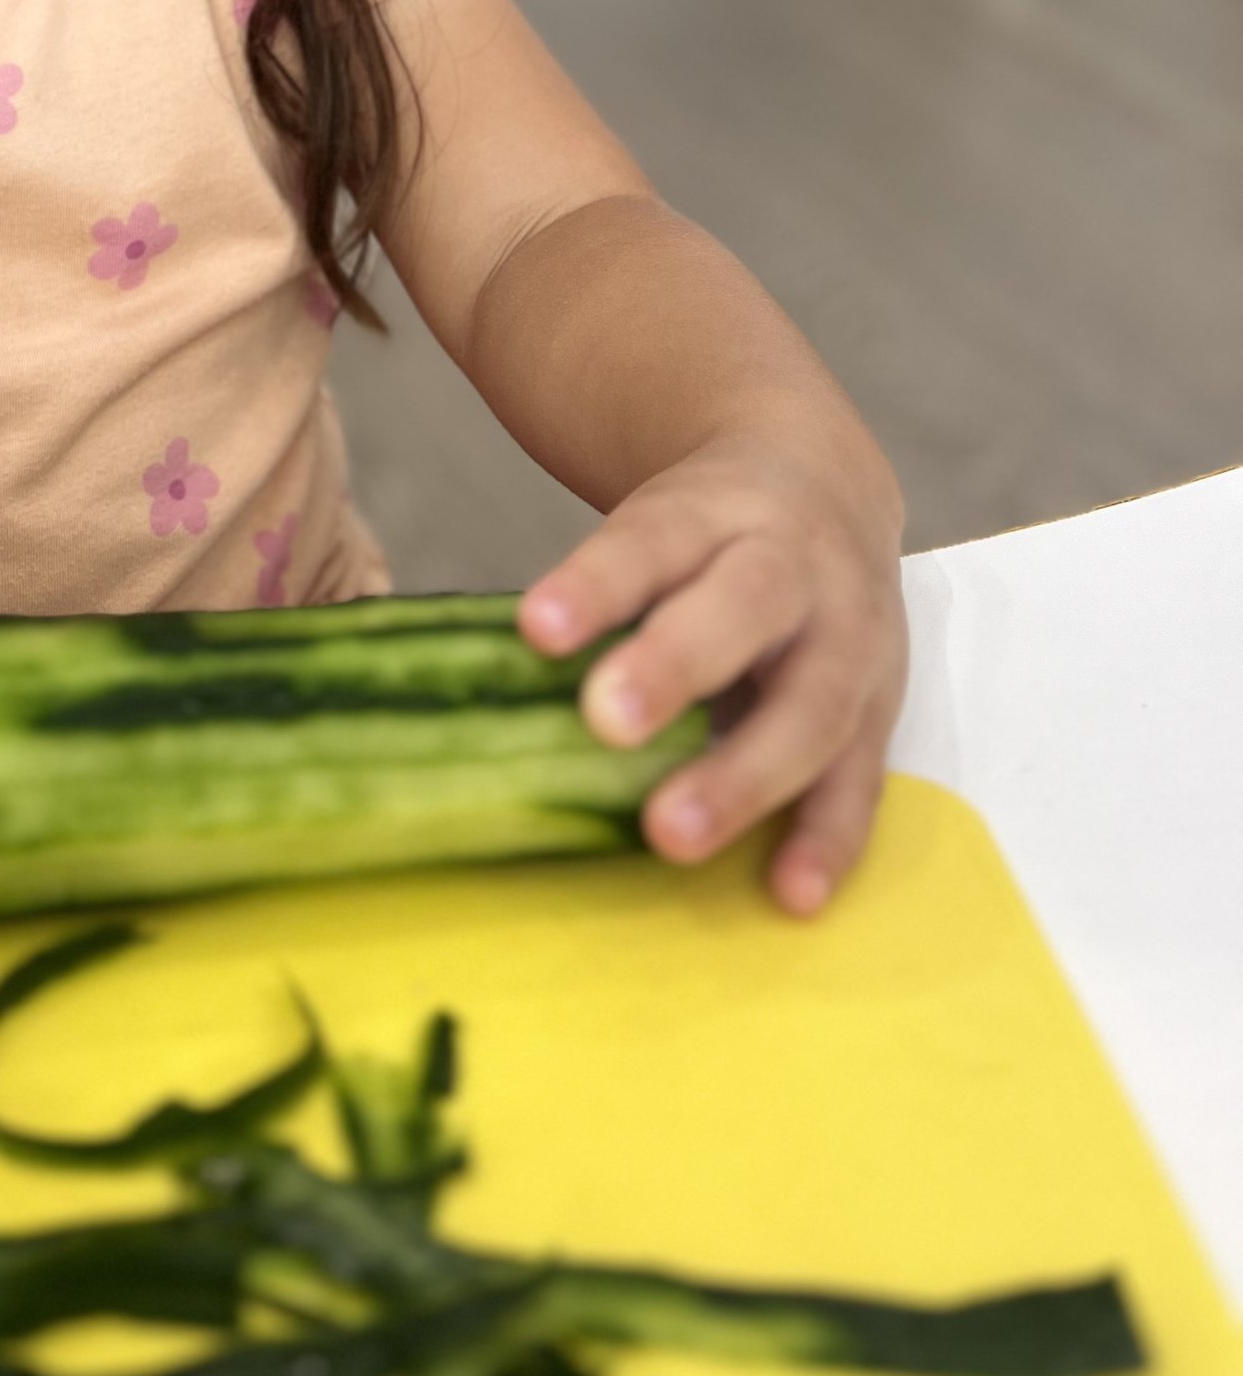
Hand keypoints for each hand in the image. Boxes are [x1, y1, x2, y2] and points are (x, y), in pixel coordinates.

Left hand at [518, 427, 905, 915]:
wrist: (827, 483)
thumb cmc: (710, 530)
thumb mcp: (659, 524)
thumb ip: (595, 592)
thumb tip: (492, 681)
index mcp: (716, 512)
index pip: (651, 540)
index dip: (596, 585)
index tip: (536, 629)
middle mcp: (792, 564)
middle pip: (742, 607)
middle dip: (676, 666)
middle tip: (606, 721)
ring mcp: (849, 635)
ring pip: (810, 701)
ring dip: (744, 774)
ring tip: (674, 832)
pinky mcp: (882, 705)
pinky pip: (860, 773)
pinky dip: (828, 836)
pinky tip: (791, 892)